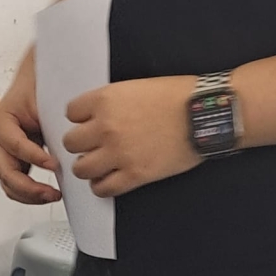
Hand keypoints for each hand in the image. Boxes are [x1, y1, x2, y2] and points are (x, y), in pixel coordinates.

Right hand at [0, 50, 62, 204]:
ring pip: (9, 185)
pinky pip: (16, 186)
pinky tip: (48, 193)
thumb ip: (50, 122)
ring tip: (53, 195)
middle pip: (7, 173)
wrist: (34, 84)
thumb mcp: (44, 101)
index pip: (15, 146)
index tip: (55, 164)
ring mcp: (3, 155)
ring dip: (30, 195)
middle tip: (52, 192)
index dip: (35, 157)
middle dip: (29, 187)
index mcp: (0, 123)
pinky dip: (30, 194)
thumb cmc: (38, 89)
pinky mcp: (13, 163)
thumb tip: (70, 142)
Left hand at [64, 75, 201, 197]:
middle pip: (70, 143)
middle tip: (93, 145)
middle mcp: (107, 127)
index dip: (81, 118)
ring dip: (87, 167)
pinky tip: (109, 179)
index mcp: (107, 100)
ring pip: (80, 169)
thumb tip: (96, 116)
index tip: (89, 122)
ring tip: (100, 163)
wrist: (204, 114)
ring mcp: (118, 153)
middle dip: (81, 143)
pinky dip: (101, 186)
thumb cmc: (180, 96)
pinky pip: (102, 189)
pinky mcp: (133, 175)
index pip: (71, 112)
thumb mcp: (138, 87)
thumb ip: (113, 102)